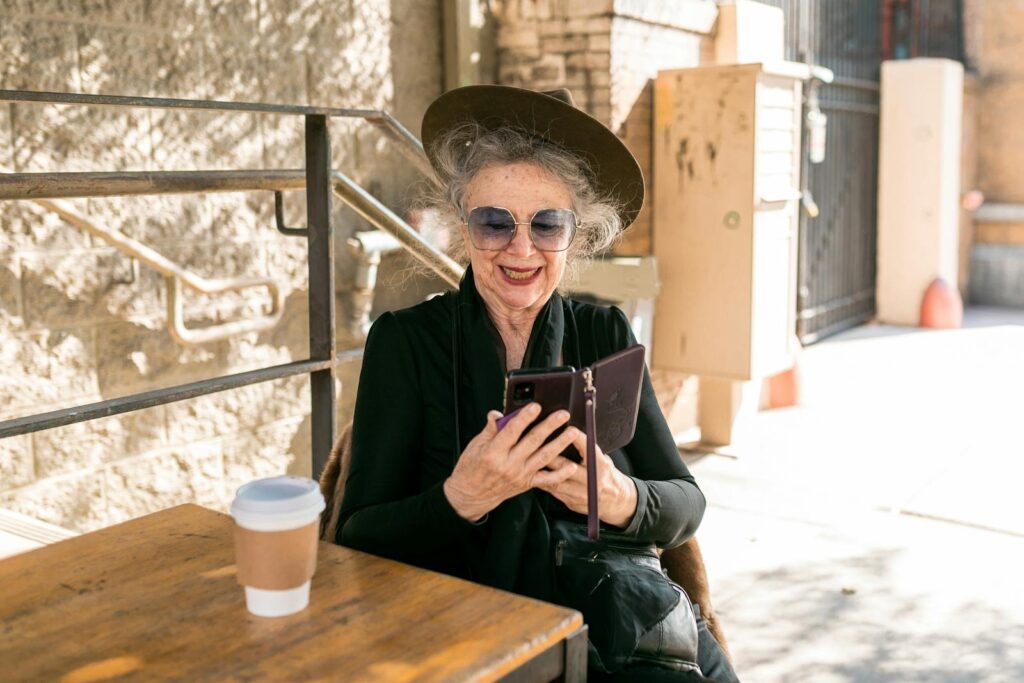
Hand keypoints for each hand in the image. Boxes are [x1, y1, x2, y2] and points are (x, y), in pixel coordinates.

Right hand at [443, 403, 580, 521]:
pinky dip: (560, 474)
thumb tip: (497, 413)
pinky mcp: (526, 484)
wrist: (470, 496)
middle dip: (549, 426)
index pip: (512, 432)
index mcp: (493, 453)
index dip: (525, 418)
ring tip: (572, 432)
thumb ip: (490, 429)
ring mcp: (519, 475)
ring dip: (560, 444)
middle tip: (563, 414)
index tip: (536, 406)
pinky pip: (546, 480)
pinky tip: (572, 466)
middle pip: (532, 442)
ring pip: (543, 457)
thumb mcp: (475, 445)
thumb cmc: (471, 468)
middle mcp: (508, 465)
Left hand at [536, 431, 637, 527]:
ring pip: (557, 481)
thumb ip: (588, 450)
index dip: (576, 437)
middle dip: (550, 456)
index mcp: (601, 465)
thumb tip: (570, 433)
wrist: (616, 500)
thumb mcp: (603, 459)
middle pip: (567, 466)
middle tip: (537, 445)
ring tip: (530, 461)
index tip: (566, 427)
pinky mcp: (573, 503)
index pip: (587, 448)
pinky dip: (544, 482)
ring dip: (542, 471)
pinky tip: (534, 475)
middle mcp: (593, 480)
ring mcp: (583, 494)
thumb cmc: (606, 473)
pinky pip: (554, 492)